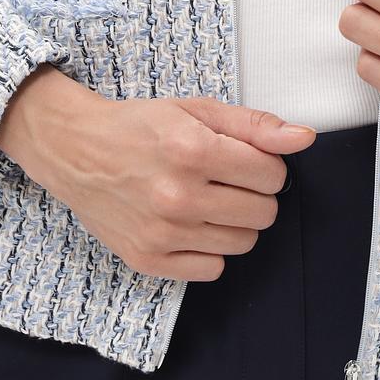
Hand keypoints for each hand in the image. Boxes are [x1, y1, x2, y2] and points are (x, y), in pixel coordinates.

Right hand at [0, 67, 317, 279]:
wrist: (75, 151)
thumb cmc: (139, 127)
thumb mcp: (197, 110)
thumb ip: (255, 125)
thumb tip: (303, 139)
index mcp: (193, 150)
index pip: (273, 175)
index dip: (266, 165)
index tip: (244, 159)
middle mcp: (178, 195)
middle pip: (263, 213)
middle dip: (254, 194)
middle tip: (225, 179)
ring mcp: (162, 232)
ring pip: (243, 243)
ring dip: (234, 222)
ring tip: (207, 200)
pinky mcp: (148, 259)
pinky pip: (213, 269)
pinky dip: (209, 249)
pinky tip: (191, 225)